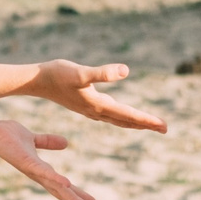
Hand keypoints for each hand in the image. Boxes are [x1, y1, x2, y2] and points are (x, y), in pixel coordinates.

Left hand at [0, 118, 98, 199]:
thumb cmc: (9, 136)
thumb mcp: (34, 139)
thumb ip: (48, 142)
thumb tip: (66, 143)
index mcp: (41, 171)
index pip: (64, 186)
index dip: (78, 195)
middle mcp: (38, 175)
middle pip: (62, 192)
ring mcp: (33, 171)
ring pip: (56, 187)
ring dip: (71, 199)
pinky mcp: (27, 163)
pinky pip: (43, 172)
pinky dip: (55, 178)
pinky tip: (67, 184)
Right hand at [28, 61, 167, 133]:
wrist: (35, 81)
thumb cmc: (56, 74)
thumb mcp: (80, 72)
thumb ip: (102, 73)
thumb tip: (125, 71)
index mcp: (98, 105)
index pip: (128, 115)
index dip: (147, 120)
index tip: (165, 126)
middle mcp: (96, 111)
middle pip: (126, 120)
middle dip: (146, 124)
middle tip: (165, 129)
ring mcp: (90, 109)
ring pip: (118, 119)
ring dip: (134, 122)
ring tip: (149, 124)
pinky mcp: (84, 104)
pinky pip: (109, 114)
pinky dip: (121, 117)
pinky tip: (122, 114)